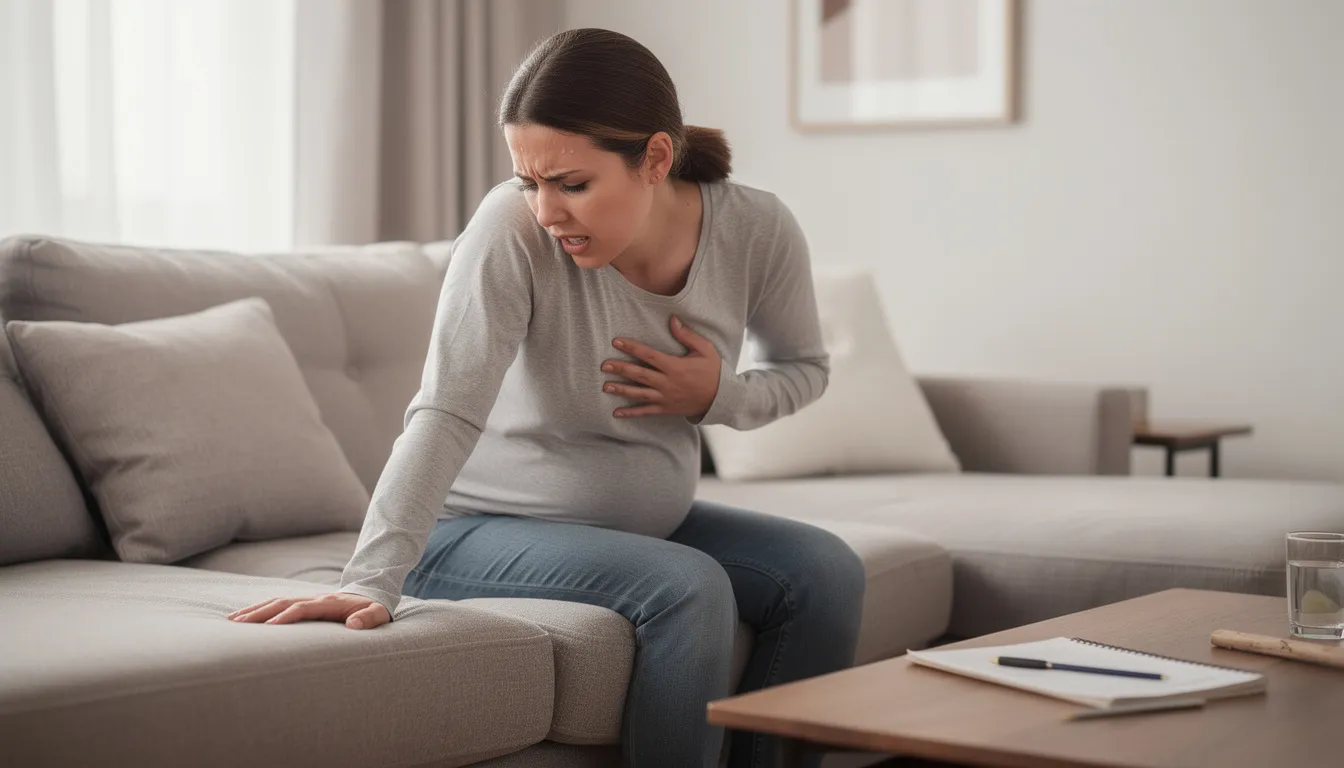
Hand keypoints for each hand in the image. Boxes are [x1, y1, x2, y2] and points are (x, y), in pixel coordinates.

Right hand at [228, 592, 390, 629]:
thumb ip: (369, 618)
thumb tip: (353, 624)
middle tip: (238, 624)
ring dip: (255, 610)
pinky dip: (260, 608)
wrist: (371, 595)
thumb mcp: (379, 614)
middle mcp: (314, 599)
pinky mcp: (303, 603)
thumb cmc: (374, 609)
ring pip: (276, 602)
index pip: (303, 609)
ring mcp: (307, 599)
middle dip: (260, 613)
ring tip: (232, 620)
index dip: (286, 617)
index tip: (269, 628)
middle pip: (282, 603)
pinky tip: (244, 617)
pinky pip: (278, 604)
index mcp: (330, 604)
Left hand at [603, 316, 720, 419]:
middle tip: (604, 366)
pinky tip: (617, 413)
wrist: (721, 399)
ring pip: (639, 394)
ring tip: (605, 387)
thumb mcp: (705, 349)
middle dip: (621, 369)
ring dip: (622, 390)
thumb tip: (672, 319)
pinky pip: (646, 411)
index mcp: (675, 366)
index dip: (632, 348)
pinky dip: (631, 413)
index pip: (649, 355)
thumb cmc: (713, 371)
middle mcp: (667, 383)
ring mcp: (666, 397)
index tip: (616, 342)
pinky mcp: (666, 409)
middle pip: (640, 375)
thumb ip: (687, 335)